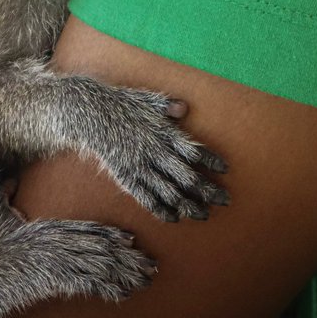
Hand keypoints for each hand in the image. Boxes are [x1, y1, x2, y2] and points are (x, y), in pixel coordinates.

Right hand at [91, 89, 228, 221]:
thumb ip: (166, 106)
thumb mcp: (145, 100)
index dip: (211, 161)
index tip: (225, 170)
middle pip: (187, 176)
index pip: (194, 150)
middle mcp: (155, 152)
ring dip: (188, 205)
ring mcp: (140, 166)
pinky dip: (160, 210)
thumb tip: (184, 108)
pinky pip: (146, 198)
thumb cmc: (121, 105)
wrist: (91, 114)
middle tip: (224, 200)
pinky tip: (173, 218)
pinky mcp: (126, 177)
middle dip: (208, 190)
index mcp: (164, 133)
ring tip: (203, 214)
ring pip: (169, 192)